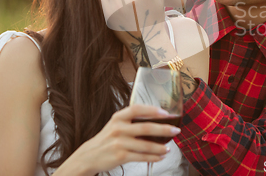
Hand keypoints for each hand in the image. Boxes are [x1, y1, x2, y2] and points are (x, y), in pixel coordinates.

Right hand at [55, 104, 180, 175]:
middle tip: (176, 130)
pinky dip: (153, 157)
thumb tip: (157, 120)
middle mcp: (118, 128)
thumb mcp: (116, 124)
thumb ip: (132, 121)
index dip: (152, 110)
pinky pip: (141, 157)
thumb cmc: (107, 138)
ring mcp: (119, 143)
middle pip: (145, 127)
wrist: (89, 156)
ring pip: (145, 145)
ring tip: (169, 148)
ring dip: (160, 147)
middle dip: (164, 129)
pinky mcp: (120, 156)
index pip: (137, 108)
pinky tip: (160, 156)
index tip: (166, 113)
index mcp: (118, 117)